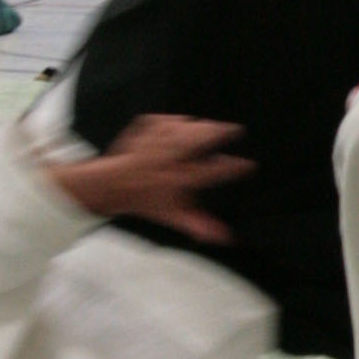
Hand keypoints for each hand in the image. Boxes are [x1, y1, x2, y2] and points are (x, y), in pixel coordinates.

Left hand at [59, 115, 251, 240]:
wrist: (111, 185)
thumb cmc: (146, 202)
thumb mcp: (173, 216)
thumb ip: (199, 225)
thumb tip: (226, 237)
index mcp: (179, 179)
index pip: (212, 172)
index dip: (233, 168)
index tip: (247, 165)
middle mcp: (169, 158)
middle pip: (199, 139)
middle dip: (218, 132)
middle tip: (234, 130)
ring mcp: (156, 141)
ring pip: (185, 127)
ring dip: (201, 126)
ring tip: (213, 127)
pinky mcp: (146, 127)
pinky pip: (166, 120)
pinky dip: (177, 122)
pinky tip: (184, 124)